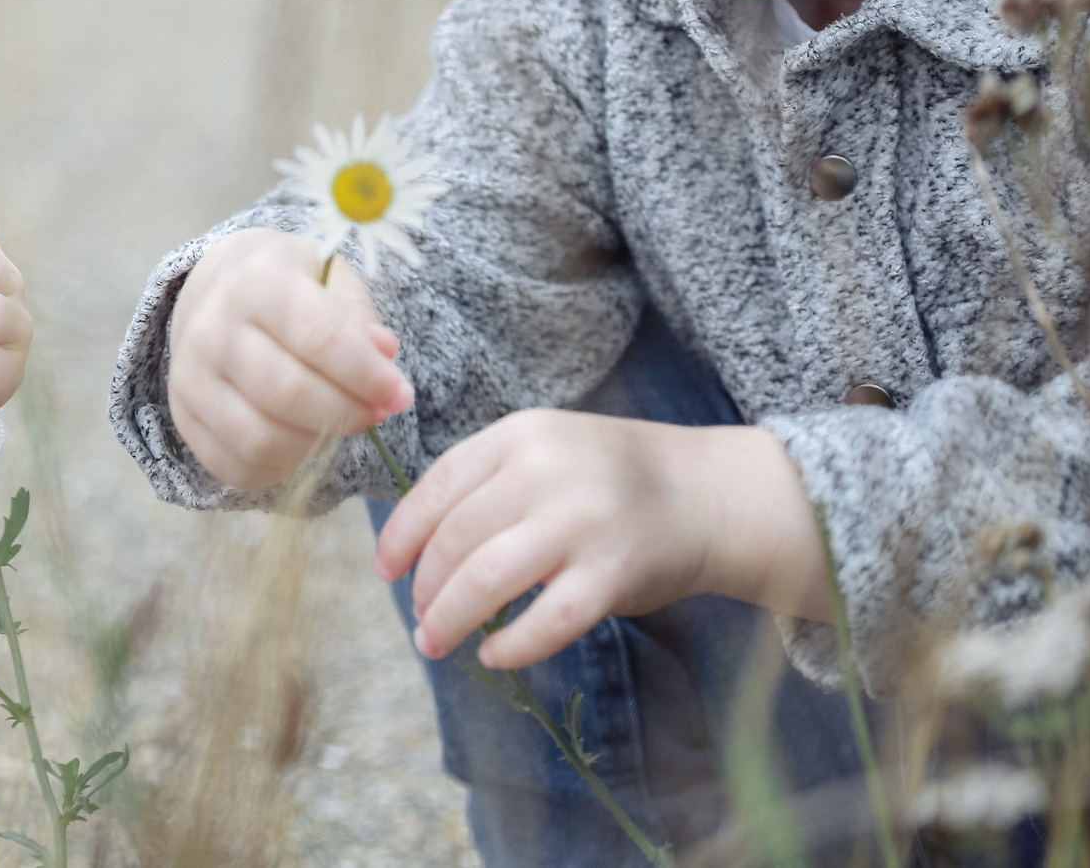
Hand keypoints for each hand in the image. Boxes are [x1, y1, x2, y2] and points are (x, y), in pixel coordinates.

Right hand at [167, 227, 412, 491]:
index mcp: (255, 282)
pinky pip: (236, 465)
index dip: (367, 374)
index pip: (318, 337)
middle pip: (289, 395)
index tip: (400, 393)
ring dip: (316, 445)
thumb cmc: (287, 284)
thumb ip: (358, 315)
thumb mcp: (328, 278)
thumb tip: (384, 354)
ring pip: (261, 439)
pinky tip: (303, 442)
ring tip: (339, 425)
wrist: (215, 289)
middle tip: (376, 413)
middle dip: (348, 413)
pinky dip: (280, 466)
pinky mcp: (183, 416)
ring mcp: (190, 377)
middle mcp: (211, 328)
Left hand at [371, 411, 824, 668]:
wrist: (705, 493)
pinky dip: (512, 645)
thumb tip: (415, 543)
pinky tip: (494, 655)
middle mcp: (545, 471)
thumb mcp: (545, 450)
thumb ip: (489, 481)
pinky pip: (547, 620)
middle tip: (420, 618)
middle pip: (456, 538)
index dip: (401, 534)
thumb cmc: (610, 479)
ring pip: (487, 578)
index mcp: (520, 434)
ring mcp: (580, 521)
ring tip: (437, 641)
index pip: (438, 486)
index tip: (385, 569)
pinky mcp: (612, 572)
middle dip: (426, 587)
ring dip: (451, 618)